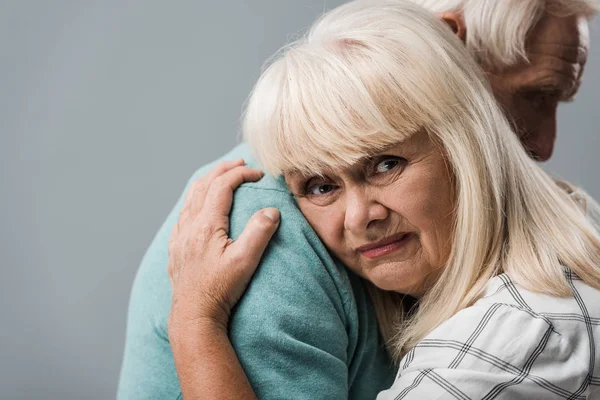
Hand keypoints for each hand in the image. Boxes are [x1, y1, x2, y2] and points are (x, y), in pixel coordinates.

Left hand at [167, 159, 279, 333]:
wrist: (194, 314)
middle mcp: (189, 226)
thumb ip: (259, 232)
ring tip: (222, 176)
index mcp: (206, 225)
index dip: (240, 174)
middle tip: (241, 164)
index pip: (222, 186)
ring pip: (191, 197)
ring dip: (208, 181)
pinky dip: (195, 198)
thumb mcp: (245, 261)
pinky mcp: (176, 247)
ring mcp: (180, 236)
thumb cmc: (221, 289)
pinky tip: (201, 205)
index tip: (258, 174)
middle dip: (223, 170)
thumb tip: (271, 210)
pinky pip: (183, 212)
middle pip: (204, 185)